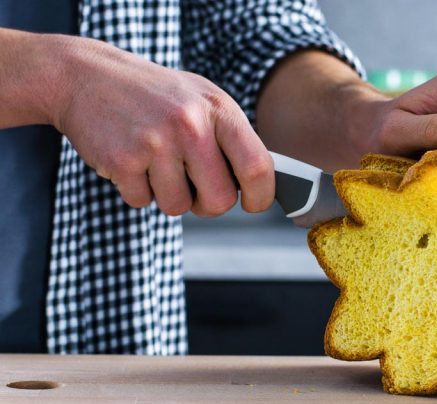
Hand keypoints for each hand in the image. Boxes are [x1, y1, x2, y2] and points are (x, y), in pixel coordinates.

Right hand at [50, 35, 272, 215]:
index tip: (254, 204)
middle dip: (208, 204)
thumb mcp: (201, 100)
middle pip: (220, 200)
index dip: (261, 195)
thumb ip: (232, 138)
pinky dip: (137, 191)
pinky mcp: (123, 160)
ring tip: (156, 164)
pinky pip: (143, 202)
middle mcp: (190, 124)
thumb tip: (262, 184)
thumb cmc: (155, 96)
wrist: (86, 76)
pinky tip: (132, 161)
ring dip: (168, 196)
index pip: (257, 166)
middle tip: (194, 187)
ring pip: (179, 207)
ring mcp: (156, 142)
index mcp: (218, 108)